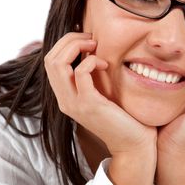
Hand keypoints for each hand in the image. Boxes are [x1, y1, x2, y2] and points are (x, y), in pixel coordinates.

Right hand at [44, 32, 156, 154]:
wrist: (134, 144)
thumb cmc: (124, 118)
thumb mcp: (102, 94)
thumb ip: (93, 78)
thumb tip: (94, 52)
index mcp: (65, 96)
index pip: (50, 61)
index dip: (66, 44)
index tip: (88, 41)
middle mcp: (64, 100)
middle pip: (50, 59)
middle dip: (69, 40)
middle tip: (91, 39)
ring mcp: (74, 103)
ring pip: (57, 63)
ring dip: (76, 46)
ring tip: (95, 46)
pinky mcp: (89, 105)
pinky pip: (80, 73)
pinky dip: (92, 61)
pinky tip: (105, 65)